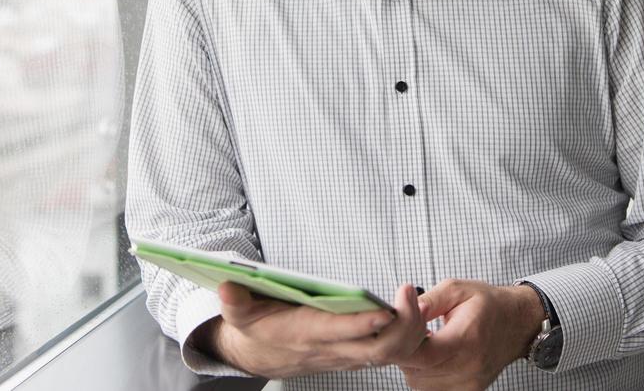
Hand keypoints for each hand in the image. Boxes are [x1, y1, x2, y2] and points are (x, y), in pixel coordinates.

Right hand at [199, 281, 428, 377]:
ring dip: (411, 330)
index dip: (360, 324)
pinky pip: (390, 351)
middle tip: (411, 293)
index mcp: (304, 334)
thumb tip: (225, 287)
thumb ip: (234, 301)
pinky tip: (418, 312)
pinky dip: (408, 336)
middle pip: (376, 348)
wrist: (259, 355)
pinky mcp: (356, 353)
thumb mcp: (239, 313)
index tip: (381, 309)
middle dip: (400, 325)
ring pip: (390, 352)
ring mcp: (347, 354)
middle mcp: (331, 349)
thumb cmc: (255, 327)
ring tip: (419, 299)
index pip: (338, 332)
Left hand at [397, 279, 544, 390]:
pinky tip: (434, 354)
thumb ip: (428, 300)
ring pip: (420, 383)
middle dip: (405, 349)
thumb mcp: (457, 289)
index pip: (422, 354)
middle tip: (414, 329)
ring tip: (426, 341)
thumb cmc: (488, 304)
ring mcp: (470, 383)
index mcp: (467, 338)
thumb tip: (402, 311)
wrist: (517, 323)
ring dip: (413, 363)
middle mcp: (469, 367)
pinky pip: (432, 389)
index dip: (403, 340)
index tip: (403, 324)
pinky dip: (425, 373)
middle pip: (416, 371)